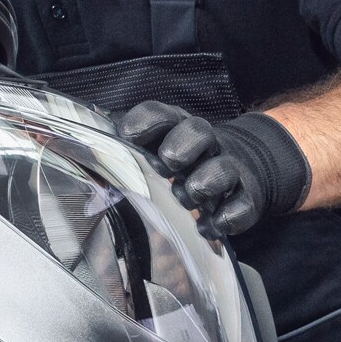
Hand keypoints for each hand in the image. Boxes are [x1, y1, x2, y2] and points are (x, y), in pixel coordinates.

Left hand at [117, 102, 311, 239]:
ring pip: (223, 169)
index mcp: (178, 128)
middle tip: (168, 162)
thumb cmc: (189, 159)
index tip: (128, 135)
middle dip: (182, 146)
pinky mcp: (247, 198)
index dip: (146, 121)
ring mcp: (229, 170)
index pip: (162, 115)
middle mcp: (206, 145)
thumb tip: (92, 131)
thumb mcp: (161, 146)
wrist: (245, 166)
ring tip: (189, 194)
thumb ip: (130, 145)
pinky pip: (243, 206)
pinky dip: (226, 217)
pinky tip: (209, 226)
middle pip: (198, 131)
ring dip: (205, 182)